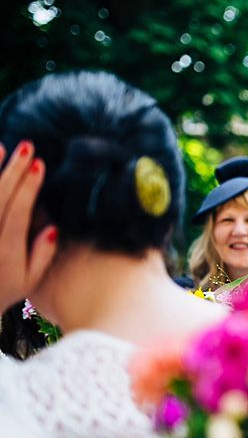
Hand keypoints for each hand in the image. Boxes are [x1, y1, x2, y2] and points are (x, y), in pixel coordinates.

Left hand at [0, 141, 57, 309]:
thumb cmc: (1, 291)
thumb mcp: (28, 281)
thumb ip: (42, 254)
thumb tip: (51, 226)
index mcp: (6, 251)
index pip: (18, 211)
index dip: (29, 187)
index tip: (39, 164)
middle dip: (14, 170)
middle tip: (27, 146)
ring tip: (2, 146)